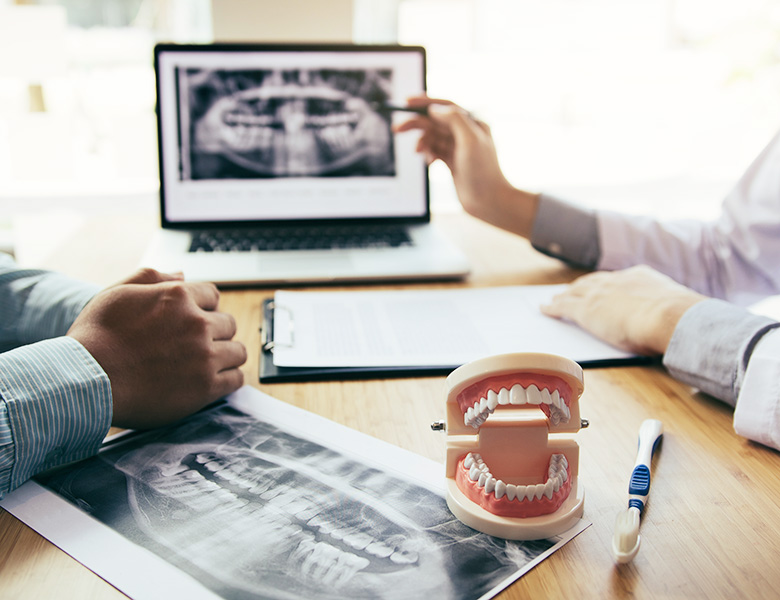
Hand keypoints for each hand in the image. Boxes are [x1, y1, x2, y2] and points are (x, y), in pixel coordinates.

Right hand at [67, 268, 246, 428]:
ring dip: (226, 355)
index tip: (194, 321)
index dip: (204, 309)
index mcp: (177, 296)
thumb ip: (151, 278)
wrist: (85, 381)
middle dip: (215, 332)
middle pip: (228, 323)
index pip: (213, 296)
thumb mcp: (116, 293)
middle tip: (197, 345)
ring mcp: (204, 356)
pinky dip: (228, 379)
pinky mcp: (205, 387)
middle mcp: (196, 323)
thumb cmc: (95, 338)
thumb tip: (181, 274)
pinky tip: (214, 381)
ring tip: (207, 363)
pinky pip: (236, 379)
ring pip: (237, 351)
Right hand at [393, 95, 538, 237]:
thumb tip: (434, 109)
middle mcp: (466, 133)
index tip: (406, 102)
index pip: (445, 106)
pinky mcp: (452, 161)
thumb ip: (454, 120)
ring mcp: (458, 147)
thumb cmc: (484, 172)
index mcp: (473, 123)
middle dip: (416, 123)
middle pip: (435, 121)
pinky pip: (434, 151)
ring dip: (422, 142)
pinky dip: (428, 153)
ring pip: (432, 137)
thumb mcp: (470, 141)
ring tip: (417, 152)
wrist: (488, 201)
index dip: (425, 103)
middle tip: (397, 129)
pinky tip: (429, 162)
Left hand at [541, 265, 706, 354]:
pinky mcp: (585, 310)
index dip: (605, 283)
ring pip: (574, 293)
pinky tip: (545, 309)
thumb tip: (674, 319)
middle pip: (592, 282)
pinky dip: (552, 308)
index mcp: (639, 276)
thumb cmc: (677, 318)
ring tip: (555, 299)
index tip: (600, 285)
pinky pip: (563, 307)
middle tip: (571, 290)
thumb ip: (666, 310)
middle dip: (581, 286)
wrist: (668, 317)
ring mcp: (599, 294)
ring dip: (564, 296)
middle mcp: (616, 281)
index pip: (618, 279)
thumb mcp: (673, 307)